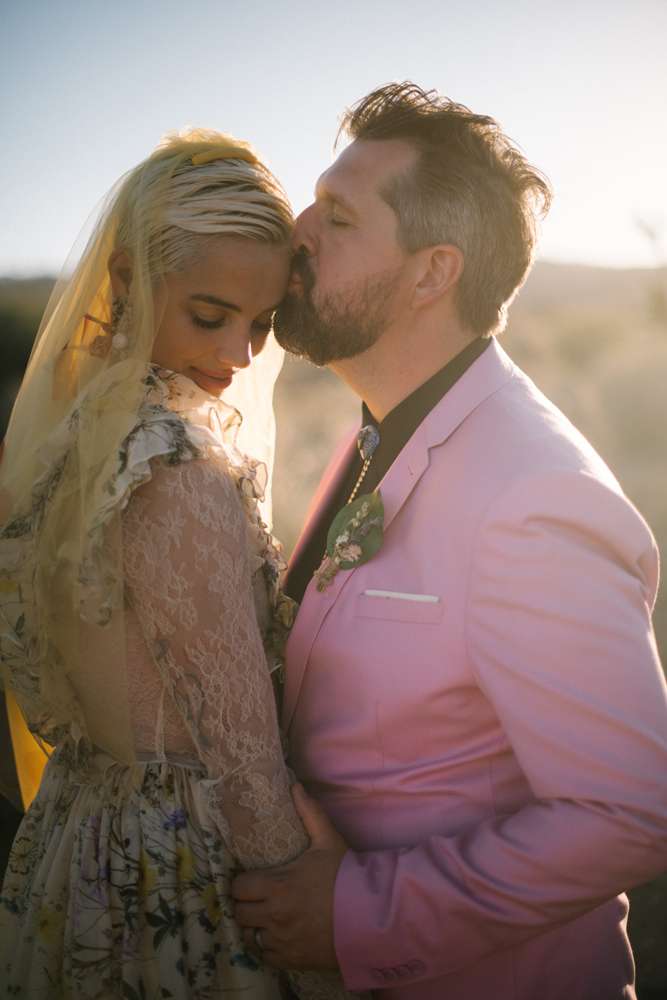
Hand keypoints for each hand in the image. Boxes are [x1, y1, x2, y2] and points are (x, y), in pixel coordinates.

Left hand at [232, 783, 348, 969]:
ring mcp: (282, 940)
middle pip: (239, 912)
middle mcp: (275, 915)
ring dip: (255, 926)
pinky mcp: (291, 959)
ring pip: (250, 936)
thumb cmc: (346, 877)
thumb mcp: (328, 841)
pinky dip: (268, 947)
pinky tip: (278, 936)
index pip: (239, 887)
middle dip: (245, 904)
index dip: (242, 883)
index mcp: (278, 886)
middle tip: (255, 898)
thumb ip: (309, 813)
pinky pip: (265, 956)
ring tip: (265, 918)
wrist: (371, 917)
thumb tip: (295, 785)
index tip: (250, 880)